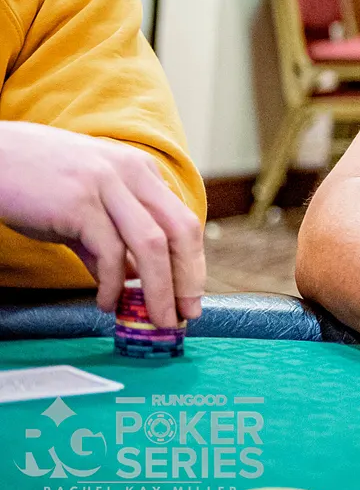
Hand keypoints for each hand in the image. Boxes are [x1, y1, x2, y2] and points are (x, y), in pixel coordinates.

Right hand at [0, 121, 203, 324]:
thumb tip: (129, 280)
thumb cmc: (36, 182)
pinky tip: (107, 302)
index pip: (184, 222)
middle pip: (181, 231)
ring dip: (160, 289)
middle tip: (186, 314)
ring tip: (157, 318)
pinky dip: (113, 284)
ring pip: (153, 244)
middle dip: (188, 278)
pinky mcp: (79, 204)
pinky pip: (110, 253)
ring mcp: (107, 187)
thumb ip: (109, 240)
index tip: (191, 296)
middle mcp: (133, 174)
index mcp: (142, 171)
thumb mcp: (87, 205)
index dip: (193, 263)